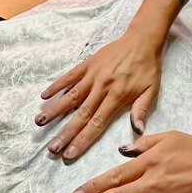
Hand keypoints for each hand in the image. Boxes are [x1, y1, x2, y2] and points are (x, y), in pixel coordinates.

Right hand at [35, 33, 162, 159]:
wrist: (142, 39)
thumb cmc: (148, 67)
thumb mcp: (152, 89)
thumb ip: (142, 109)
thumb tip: (137, 130)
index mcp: (118, 96)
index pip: (97, 123)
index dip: (83, 139)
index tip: (69, 153)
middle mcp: (102, 87)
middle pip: (81, 114)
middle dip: (66, 132)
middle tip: (52, 147)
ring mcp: (93, 74)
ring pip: (71, 95)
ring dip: (55, 109)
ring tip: (39, 122)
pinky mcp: (88, 63)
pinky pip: (70, 75)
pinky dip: (57, 85)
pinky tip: (44, 95)